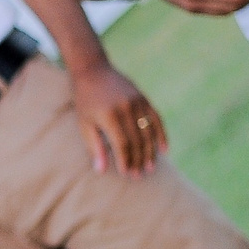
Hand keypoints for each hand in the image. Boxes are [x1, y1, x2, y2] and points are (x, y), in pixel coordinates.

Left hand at [67, 60, 164, 175]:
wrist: (94, 72)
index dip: (126, 160)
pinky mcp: (144, 98)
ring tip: (151, 167)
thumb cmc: (85, 102)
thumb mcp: (84, 124)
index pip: (122, 144)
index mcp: (110, 116)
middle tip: (140, 176)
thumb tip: (101, 170)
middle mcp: (127, 109)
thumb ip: (94, 146)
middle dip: (139, 159)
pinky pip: (156, 119)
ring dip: (151, 151)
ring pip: (148, 132)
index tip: (128, 174)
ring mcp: (138, 102)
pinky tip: (164, 149)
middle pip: (137, 140)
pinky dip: (161, 134)